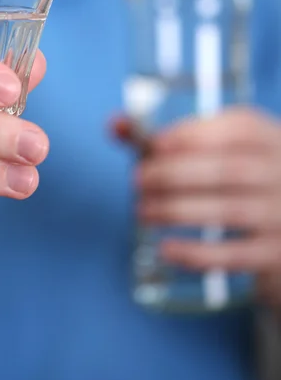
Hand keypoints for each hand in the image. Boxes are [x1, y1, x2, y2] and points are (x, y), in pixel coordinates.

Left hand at [114, 108, 280, 308]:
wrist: (280, 231)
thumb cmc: (236, 180)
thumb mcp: (215, 150)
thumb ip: (166, 138)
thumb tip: (115, 124)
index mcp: (269, 139)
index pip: (240, 127)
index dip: (193, 133)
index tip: (155, 144)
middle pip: (228, 169)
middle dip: (174, 174)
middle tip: (137, 180)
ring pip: (229, 211)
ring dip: (177, 210)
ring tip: (142, 211)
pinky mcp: (277, 254)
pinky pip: (237, 255)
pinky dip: (198, 253)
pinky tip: (166, 249)